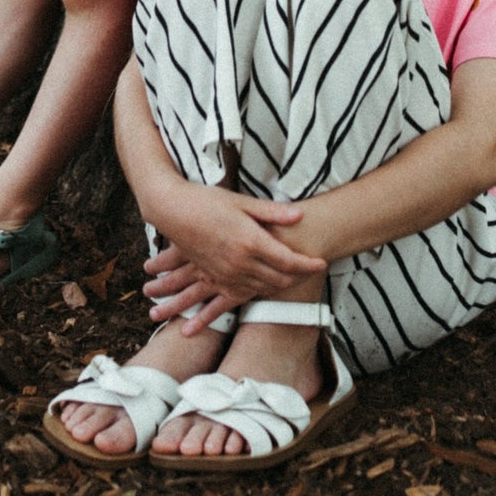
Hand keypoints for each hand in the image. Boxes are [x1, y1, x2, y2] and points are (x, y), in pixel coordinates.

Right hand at [148, 186, 324, 330]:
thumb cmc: (208, 201)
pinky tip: (265, 286)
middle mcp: (240, 263)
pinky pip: (242, 294)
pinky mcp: (215, 278)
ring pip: (263, 289)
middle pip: (280, 279)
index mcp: (251, 242)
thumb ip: (273, 212)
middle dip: (299, 276)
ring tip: (293, 277)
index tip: (322, 262)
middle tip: (311, 269)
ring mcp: (227, 274)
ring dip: (281, 285)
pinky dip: (258, 293)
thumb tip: (300, 215)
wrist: (174, 211)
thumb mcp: (243, 202)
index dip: (309, 265)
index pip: (289, 262)